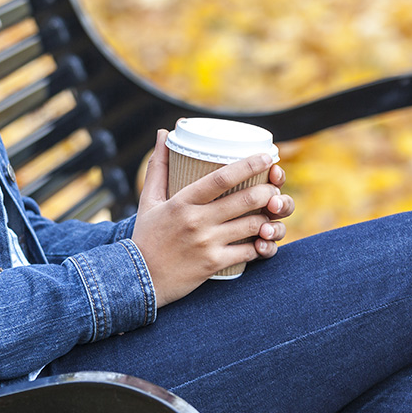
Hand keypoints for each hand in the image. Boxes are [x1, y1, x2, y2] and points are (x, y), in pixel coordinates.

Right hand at [131, 129, 294, 307]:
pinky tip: (266, 241)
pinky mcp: (213, 264)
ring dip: (269, 218)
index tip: (267, 156)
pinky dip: (263, 246)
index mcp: (182, 201)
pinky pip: (249, 252)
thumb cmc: (145, 236)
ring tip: (273, 213)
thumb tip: (163, 133)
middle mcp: (196, 220)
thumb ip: (158, 166)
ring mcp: (207, 243)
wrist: (137, 279)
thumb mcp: (149, 200)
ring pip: (252, 225)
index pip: (221, 178)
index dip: (248, 165)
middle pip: (245, 200)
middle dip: (268, 191)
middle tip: (274, 188)